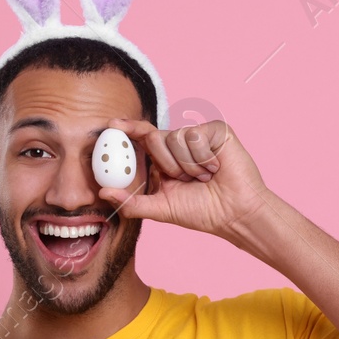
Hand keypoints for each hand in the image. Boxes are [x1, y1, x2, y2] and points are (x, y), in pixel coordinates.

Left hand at [99, 119, 274, 242]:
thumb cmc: (203, 212)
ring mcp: (198, 136)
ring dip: (187, 164)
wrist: (234, 213)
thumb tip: (104, 193)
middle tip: (184, 179)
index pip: (143, 138)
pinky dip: (202, 157)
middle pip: (155, 136)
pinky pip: (195, 135)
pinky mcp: (215, 131)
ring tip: (205, 176)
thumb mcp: (161, 208)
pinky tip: (215, 167)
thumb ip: (132, 202)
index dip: (128, 129)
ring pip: (175, 137)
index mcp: (165, 160)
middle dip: (166, 163)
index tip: (112, 125)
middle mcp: (180, 145)